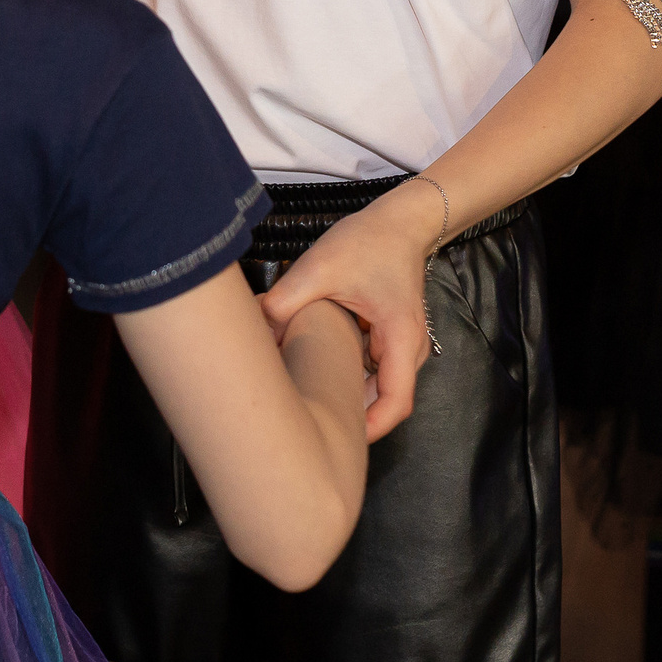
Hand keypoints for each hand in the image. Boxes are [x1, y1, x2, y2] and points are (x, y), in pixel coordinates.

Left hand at [259, 184, 439, 440]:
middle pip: (385, 402)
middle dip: (352, 420)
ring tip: (308, 406)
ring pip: (377, 389)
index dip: (370, 430)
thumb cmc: (368, 242)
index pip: (396, 403)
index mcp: (401, 339)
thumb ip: (285, 302)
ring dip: (349, 399)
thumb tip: (252, 329)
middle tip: (310, 427)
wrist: (399, 222)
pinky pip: (372, 372)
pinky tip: (317, 376)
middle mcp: (409, 350)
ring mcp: (401, 347)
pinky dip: (349, 379)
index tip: (337, 439)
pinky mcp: (389, 340)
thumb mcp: (319, 269)